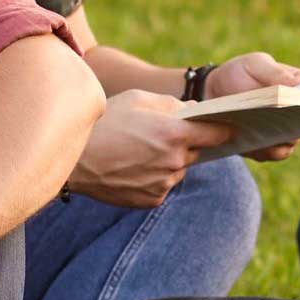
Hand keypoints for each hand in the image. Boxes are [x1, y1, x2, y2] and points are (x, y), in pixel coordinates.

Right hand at [69, 92, 232, 207]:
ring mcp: (163, 183)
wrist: (74, 159)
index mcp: (174, 133)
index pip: (216, 133)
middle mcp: (173, 161)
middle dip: (185, 143)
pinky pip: (162, 185)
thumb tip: (192, 110)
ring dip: (168, 161)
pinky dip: (153, 177)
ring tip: (138, 151)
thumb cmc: (105, 121)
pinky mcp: (151, 199)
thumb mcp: (137, 99)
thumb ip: (171, 104)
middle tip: (160, 135)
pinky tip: (131, 167)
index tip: (226, 127)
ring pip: (177, 169)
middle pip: (195, 152)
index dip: (222, 128)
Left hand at [197, 51, 299, 159]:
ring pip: (291, 142)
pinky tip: (254, 143)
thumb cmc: (239, 72)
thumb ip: (275, 73)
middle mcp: (295, 112)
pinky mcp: (266, 146)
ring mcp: (282, 131)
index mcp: (299, 87)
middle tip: (290, 122)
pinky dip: (264, 150)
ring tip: (269, 135)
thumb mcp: (255, 65)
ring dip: (281, 140)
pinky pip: (271, 153)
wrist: (211, 92)